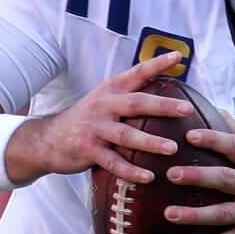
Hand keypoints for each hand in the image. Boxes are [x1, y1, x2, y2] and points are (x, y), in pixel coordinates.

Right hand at [7, 52, 191, 186]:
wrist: (49, 139)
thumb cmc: (87, 120)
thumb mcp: (104, 101)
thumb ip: (130, 96)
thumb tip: (167, 95)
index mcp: (111, 90)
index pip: (137, 73)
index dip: (157, 64)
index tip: (178, 56)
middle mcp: (103, 105)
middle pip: (136, 103)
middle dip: (162, 106)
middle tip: (186, 109)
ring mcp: (95, 128)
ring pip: (126, 135)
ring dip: (150, 142)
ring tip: (172, 149)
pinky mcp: (87, 150)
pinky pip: (113, 162)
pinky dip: (131, 170)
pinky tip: (148, 177)